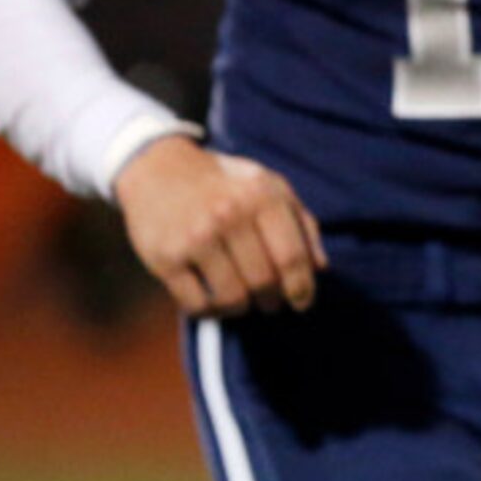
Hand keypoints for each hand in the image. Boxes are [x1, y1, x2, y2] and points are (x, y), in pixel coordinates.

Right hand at [113, 137, 326, 316]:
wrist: (159, 168)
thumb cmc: (225, 182)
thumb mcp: (269, 187)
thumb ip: (301, 223)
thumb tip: (321, 268)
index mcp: (261, 196)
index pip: (291, 257)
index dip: (302, 288)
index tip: (302, 302)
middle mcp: (229, 215)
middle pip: (264, 281)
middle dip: (272, 300)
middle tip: (270, 303)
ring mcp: (195, 237)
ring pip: (232, 298)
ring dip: (241, 308)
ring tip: (242, 301)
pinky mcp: (165, 258)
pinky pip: (197, 304)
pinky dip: (210, 312)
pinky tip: (214, 302)